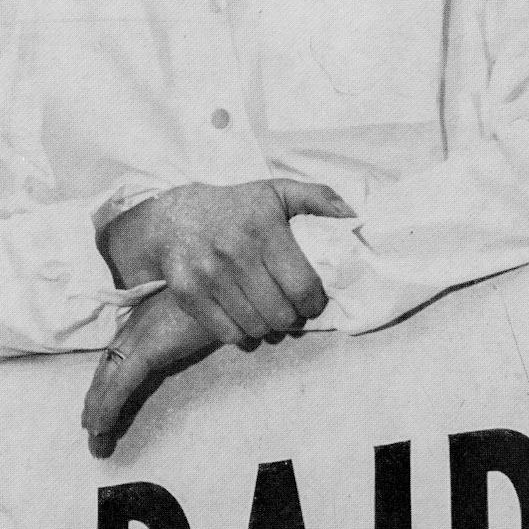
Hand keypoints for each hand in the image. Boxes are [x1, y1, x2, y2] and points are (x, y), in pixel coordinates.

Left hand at [82, 289, 219, 458]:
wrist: (229, 284)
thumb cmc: (219, 299)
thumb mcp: (197, 314)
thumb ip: (186, 327)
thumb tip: (192, 339)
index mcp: (143, 318)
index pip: (114, 356)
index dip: (103, 382)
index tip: (97, 403)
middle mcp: (134, 327)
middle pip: (106, 369)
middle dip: (96, 401)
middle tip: (91, 429)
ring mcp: (139, 336)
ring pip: (107, 380)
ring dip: (98, 411)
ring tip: (95, 438)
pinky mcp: (149, 349)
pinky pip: (121, 384)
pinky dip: (108, 406)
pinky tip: (101, 426)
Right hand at [99, 178, 352, 345]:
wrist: (174, 217)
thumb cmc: (235, 207)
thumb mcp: (276, 192)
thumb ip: (318, 198)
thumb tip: (354, 217)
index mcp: (264, 228)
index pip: (302, 287)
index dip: (315, 304)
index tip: (313, 303)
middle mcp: (235, 252)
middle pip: (280, 314)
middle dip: (291, 318)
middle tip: (290, 310)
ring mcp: (209, 275)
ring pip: (255, 327)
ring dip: (268, 329)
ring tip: (269, 316)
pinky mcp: (188, 293)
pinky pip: (227, 334)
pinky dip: (243, 336)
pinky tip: (246, 323)